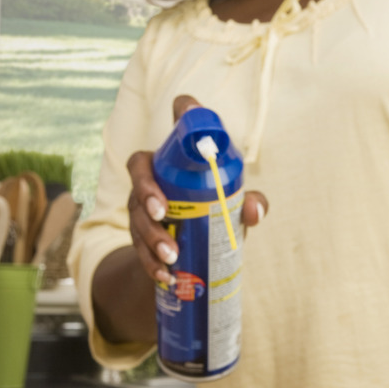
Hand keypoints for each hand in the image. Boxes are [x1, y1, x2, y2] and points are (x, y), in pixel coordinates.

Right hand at [127, 94, 268, 283]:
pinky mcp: (138, 235)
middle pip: (139, 170)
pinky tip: (165, 276)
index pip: (176, 129)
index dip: (180, 115)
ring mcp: (140, 205)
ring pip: (135, 214)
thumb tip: (253, 210)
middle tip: (163, 213)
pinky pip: (137, 247)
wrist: (190, 255)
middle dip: (145, 192)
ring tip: (172, 257)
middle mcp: (153, 176)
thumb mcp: (234, 208)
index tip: (184, 111)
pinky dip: (150, 263)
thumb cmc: (215, 214)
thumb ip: (249, 204)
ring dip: (151, 236)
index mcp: (176, 160)